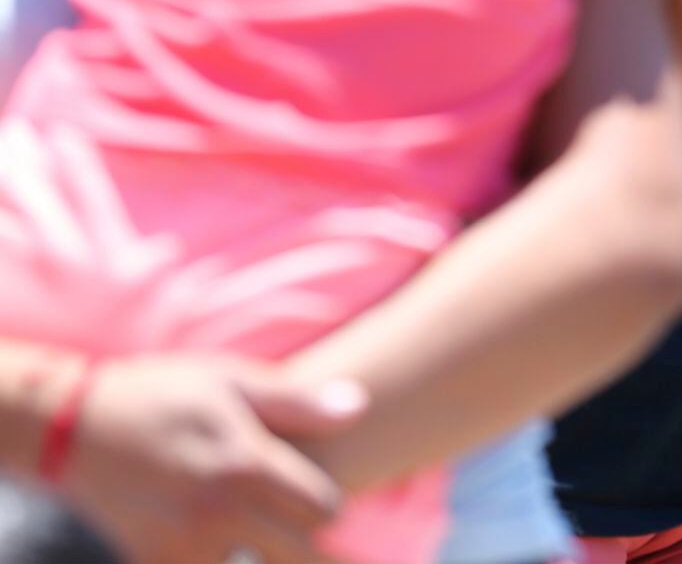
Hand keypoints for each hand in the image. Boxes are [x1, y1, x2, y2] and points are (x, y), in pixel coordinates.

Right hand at [64, 355, 365, 563]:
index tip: (322, 499)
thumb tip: (361, 405)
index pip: (325, 509)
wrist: (74, 428)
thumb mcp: (232, 382)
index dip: (330, 505)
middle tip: (307, 530)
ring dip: (266, 555)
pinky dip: (222, 560)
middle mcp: (220, 511)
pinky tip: (228, 540)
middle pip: (299, 554)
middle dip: (311, 545)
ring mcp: (185, 544)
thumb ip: (298, 402)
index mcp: (247, 464)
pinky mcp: (154, 561)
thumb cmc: (163, 394)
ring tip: (272, 537)